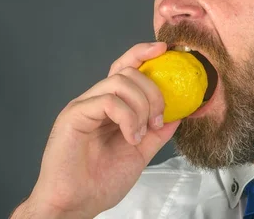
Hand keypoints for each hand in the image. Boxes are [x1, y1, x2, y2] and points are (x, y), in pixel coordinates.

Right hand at [11, 42, 179, 218]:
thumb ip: (157, 132)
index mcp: (110, 107)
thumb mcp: (140, 153)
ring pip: (119, 82)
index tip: (164, 50)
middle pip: (127, 72)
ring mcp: (83, 106)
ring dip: (141, 105)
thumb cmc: (100, 182)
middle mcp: (95, 101)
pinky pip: (107, 101)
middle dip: (152, 91)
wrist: (75, 205)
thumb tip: (179, 114)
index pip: (125, 69)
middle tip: (157, 119)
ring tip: (141, 132)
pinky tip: (130, 137)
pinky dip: (127, 117)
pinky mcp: (74, 115)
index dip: (143, 54)